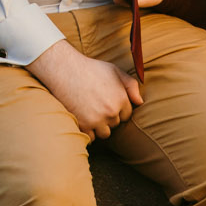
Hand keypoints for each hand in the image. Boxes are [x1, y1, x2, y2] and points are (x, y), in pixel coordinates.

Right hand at [26, 40, 143, 137]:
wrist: (65, 70)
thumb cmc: (90, 68)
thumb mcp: (114, 71)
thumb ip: (131, 85)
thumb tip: (140, 102)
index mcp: (121, 99)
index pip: (126, 115)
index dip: (117, 109)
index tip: (106, 102)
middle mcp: (111, 112)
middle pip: (115, 124)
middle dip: (108, 117)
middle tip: (96, 105)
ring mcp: (97, 120)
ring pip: (104, 133)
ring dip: (99, 127)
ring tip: (90, 112)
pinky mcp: (83, 125)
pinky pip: (91, 137)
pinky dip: (88, 131)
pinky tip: (83, 119)